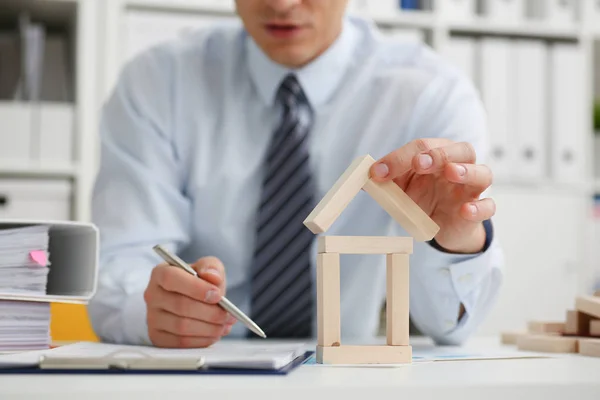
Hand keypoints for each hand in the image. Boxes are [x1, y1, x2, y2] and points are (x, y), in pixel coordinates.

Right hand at [143, 256, 235, 347]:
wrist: (189, 299)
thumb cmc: (197, 282)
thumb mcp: (206, 267)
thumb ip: (211, 267)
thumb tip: (212, 277)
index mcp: (161, 273)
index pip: (171, 278)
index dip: (196, 288)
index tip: (217, 295)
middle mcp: (152, 295)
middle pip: (180, 306)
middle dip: (210, 312)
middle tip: (228, 314)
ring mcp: (152, 318)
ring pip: (182, 327)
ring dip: (209, 328)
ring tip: (224, 324)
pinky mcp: (158, 337)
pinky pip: (181, 343)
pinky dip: (202, 340)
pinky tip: (214, 333)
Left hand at [370, 138, 493, 253]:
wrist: (441, 226)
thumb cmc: (423, 197)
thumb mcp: (400, 188)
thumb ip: (385, 179)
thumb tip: (362, 175)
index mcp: (438, 154)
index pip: (422, 147)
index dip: (399, 158)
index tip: (378, 173)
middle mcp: (459, 165)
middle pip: (459, 150)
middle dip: (439, 154)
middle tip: (420, 163)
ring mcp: (471, 188)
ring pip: (482, 172)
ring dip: (467, 171)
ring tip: (452, 173)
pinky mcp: (478, 211)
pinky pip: (488, 206)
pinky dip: (479, 207)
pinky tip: (466, 210)